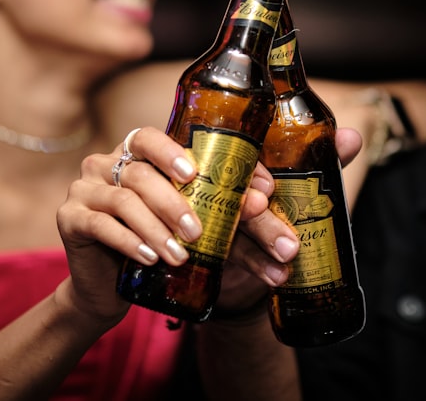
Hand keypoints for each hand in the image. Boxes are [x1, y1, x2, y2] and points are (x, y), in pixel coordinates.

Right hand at [55, 126, 362, 320]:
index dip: (197, 157)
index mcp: (154, 150)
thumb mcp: (231, 217)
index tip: (238, 190)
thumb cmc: (183, 244)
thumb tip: (353, 140)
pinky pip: (100, 221)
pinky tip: (153, 259)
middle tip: (205, 232)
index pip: (169, 136)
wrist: (124, 289)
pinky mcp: (72, 217)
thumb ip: (283, 183)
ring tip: (184, 254)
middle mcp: (119, 158)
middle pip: (144, 162)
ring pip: (124, 192)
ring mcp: (91, 184)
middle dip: (179, 198)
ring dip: (158, 225)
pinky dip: (130, 241)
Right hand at [215, 126, 362, 312]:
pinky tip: (276, 275)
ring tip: (287, 256)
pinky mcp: (214, 245)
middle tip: (273, 222)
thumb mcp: (301, 172)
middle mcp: (218, 182)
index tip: (269, 188)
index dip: (250, 172)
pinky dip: (257, 265)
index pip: (234, 155)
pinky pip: (231, 256)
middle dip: (253, 213)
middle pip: (228, 195)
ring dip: (257, 245)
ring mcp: (212, 214)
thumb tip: (351, 139)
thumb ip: (323, 156)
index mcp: (238, 155)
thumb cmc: (278, 191)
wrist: (258, 234)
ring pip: (227, 229)